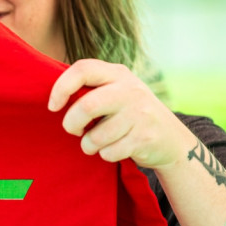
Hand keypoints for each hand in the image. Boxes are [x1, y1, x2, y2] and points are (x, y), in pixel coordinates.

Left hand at [47, 58, 190, 168]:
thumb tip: (54, 98)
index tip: (52, 106)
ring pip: (96, 136)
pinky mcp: (145, 137)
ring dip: (89, 145)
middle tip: (74, 130)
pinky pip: (109, 153)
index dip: (61, 87)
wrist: (172, 140)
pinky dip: (105, 155)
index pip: (83, 69)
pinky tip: (115, 149)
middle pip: (86, 106)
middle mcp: (130, 90)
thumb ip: (91, 89)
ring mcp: (140, 113)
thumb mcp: (116, 92)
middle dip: (72, 124)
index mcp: (117, 73)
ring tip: (96, 143)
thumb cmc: (130, 114)